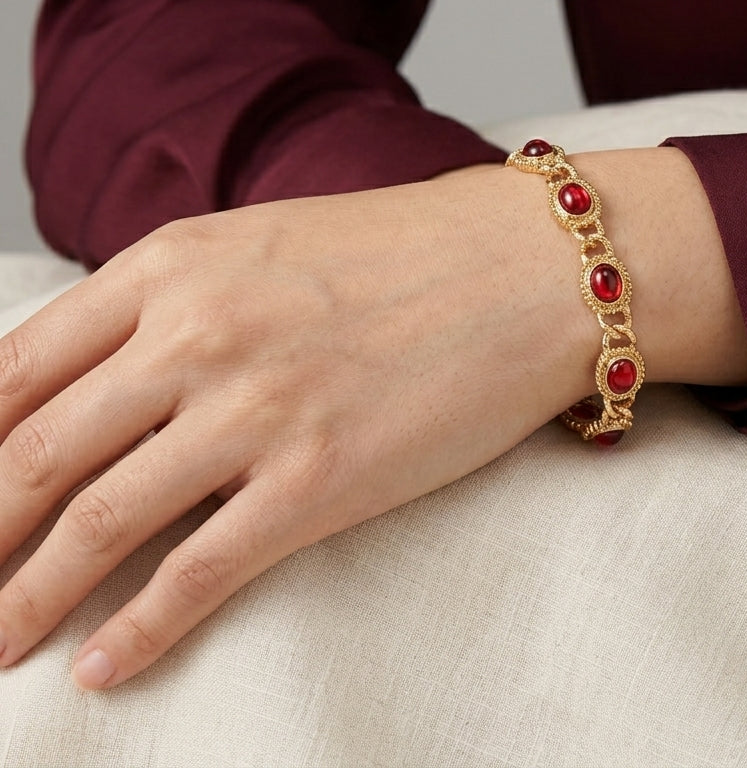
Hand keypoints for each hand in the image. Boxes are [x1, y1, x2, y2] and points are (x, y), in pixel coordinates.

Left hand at [0, 148, 746, 688]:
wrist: (529, 265)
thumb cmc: (407, 250)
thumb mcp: (265, 245)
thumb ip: (174, 300)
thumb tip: (97, 378)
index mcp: (175, 266)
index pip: (16, 367)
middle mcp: (198, 333)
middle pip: (36, 453)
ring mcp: (257, 408)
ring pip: (98, 520)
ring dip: (24, 598)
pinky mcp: (321, 478)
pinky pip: (198, 570)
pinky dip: (138, 629)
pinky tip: (102, 666)